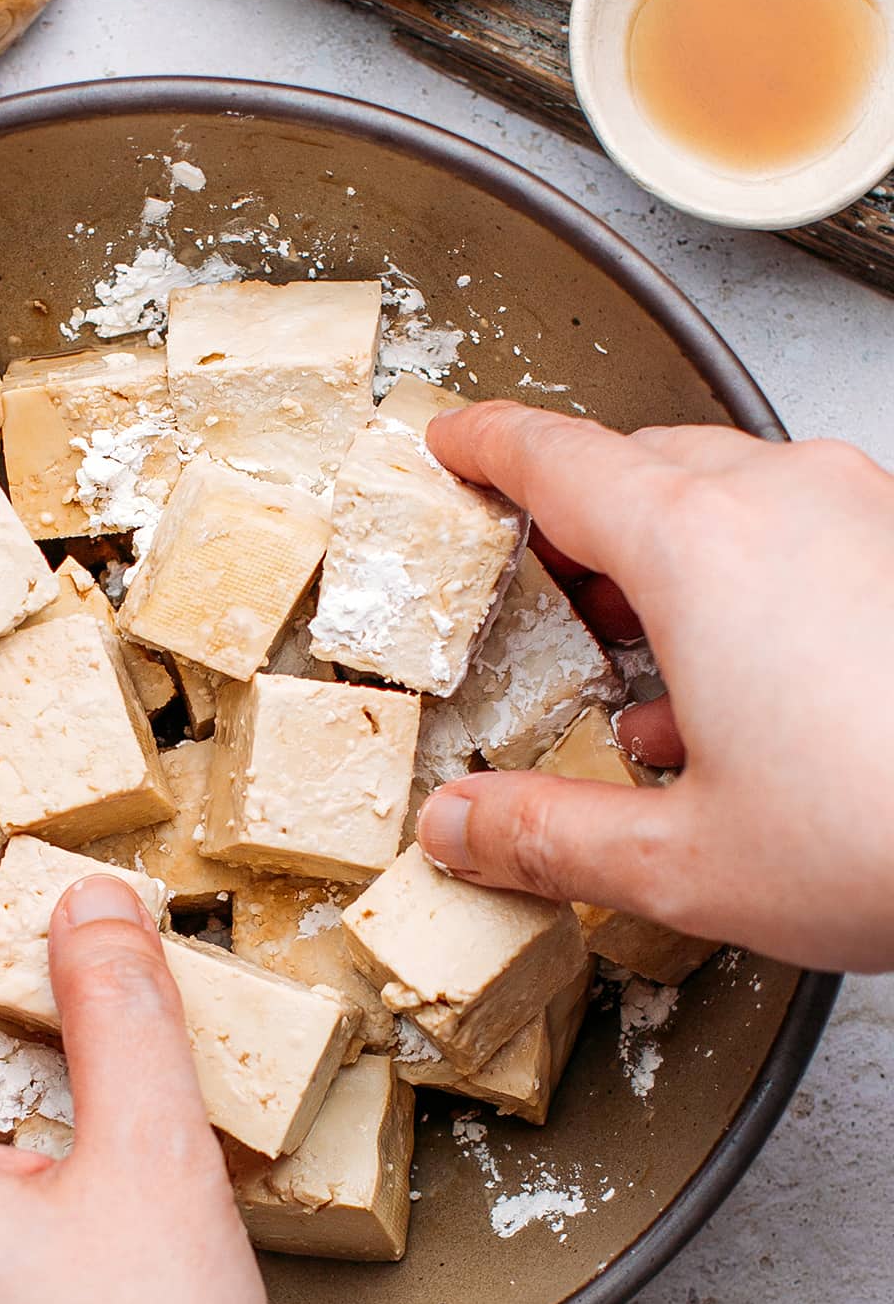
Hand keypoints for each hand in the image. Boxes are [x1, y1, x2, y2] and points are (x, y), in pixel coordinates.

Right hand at [420, 405, 893, 971]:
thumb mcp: (687, 861)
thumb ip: (549, 834)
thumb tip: (459, 827)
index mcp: (697, 546)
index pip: (555, 458)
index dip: (486, 447)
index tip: (451, 442)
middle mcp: (785, 500)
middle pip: (643, 467)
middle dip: (577, 523)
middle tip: (538, 589)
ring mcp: (866, 513)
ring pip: (731, 496)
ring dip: (670, 564)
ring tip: (649, 676)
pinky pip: (809, 527)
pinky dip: (753, 581)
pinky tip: (755, 691)